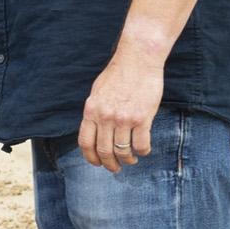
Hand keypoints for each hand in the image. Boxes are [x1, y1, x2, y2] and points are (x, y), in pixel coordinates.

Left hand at [78, 36, 166, 172]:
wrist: (138, 60)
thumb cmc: (118, 74)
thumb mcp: (97, 92)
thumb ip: (95, 112)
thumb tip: (94, 130)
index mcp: (91, 111)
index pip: (85, 142)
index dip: (90, 157)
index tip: (97, 163)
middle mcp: (105, 117)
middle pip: (104, 150)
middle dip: (109, 164)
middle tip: (115, 168)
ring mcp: (123, 118)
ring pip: (122, 150)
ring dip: (127, 159)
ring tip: (131, 160)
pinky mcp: (142, 118)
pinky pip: (141, 143)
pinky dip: (143, 151)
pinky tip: (144, 150)